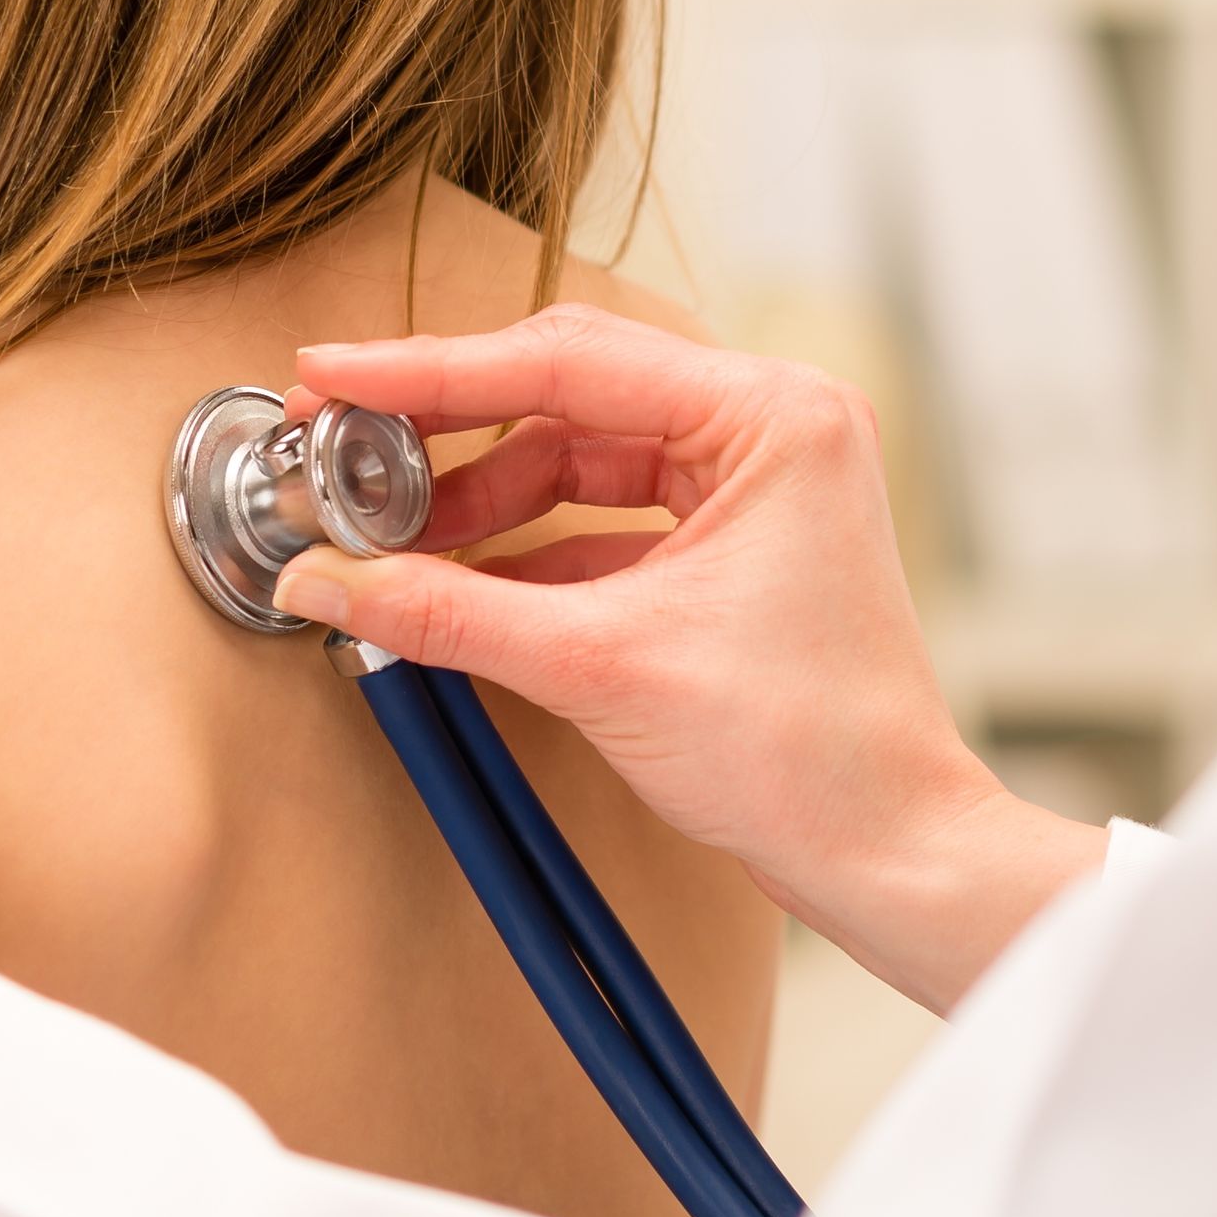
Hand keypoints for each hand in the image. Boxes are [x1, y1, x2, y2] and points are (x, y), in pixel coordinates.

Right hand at [274, 304, 1103, 1012]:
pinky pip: (605, 516)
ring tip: (391, 538)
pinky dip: (528, 546)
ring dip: (483, 496)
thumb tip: (327, 577)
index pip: (565, 360)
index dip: (430, 371)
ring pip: (581, 454)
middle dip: (450, 426)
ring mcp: (756, 485)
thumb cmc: (805, 755)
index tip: (334, 375)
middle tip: (343, 440)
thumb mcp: (599, 667)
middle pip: (568, 390)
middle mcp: (771, 427)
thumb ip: (446, 611)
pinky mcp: (733, 546)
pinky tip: (454, 581)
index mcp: (770, 416)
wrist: (889, 856)